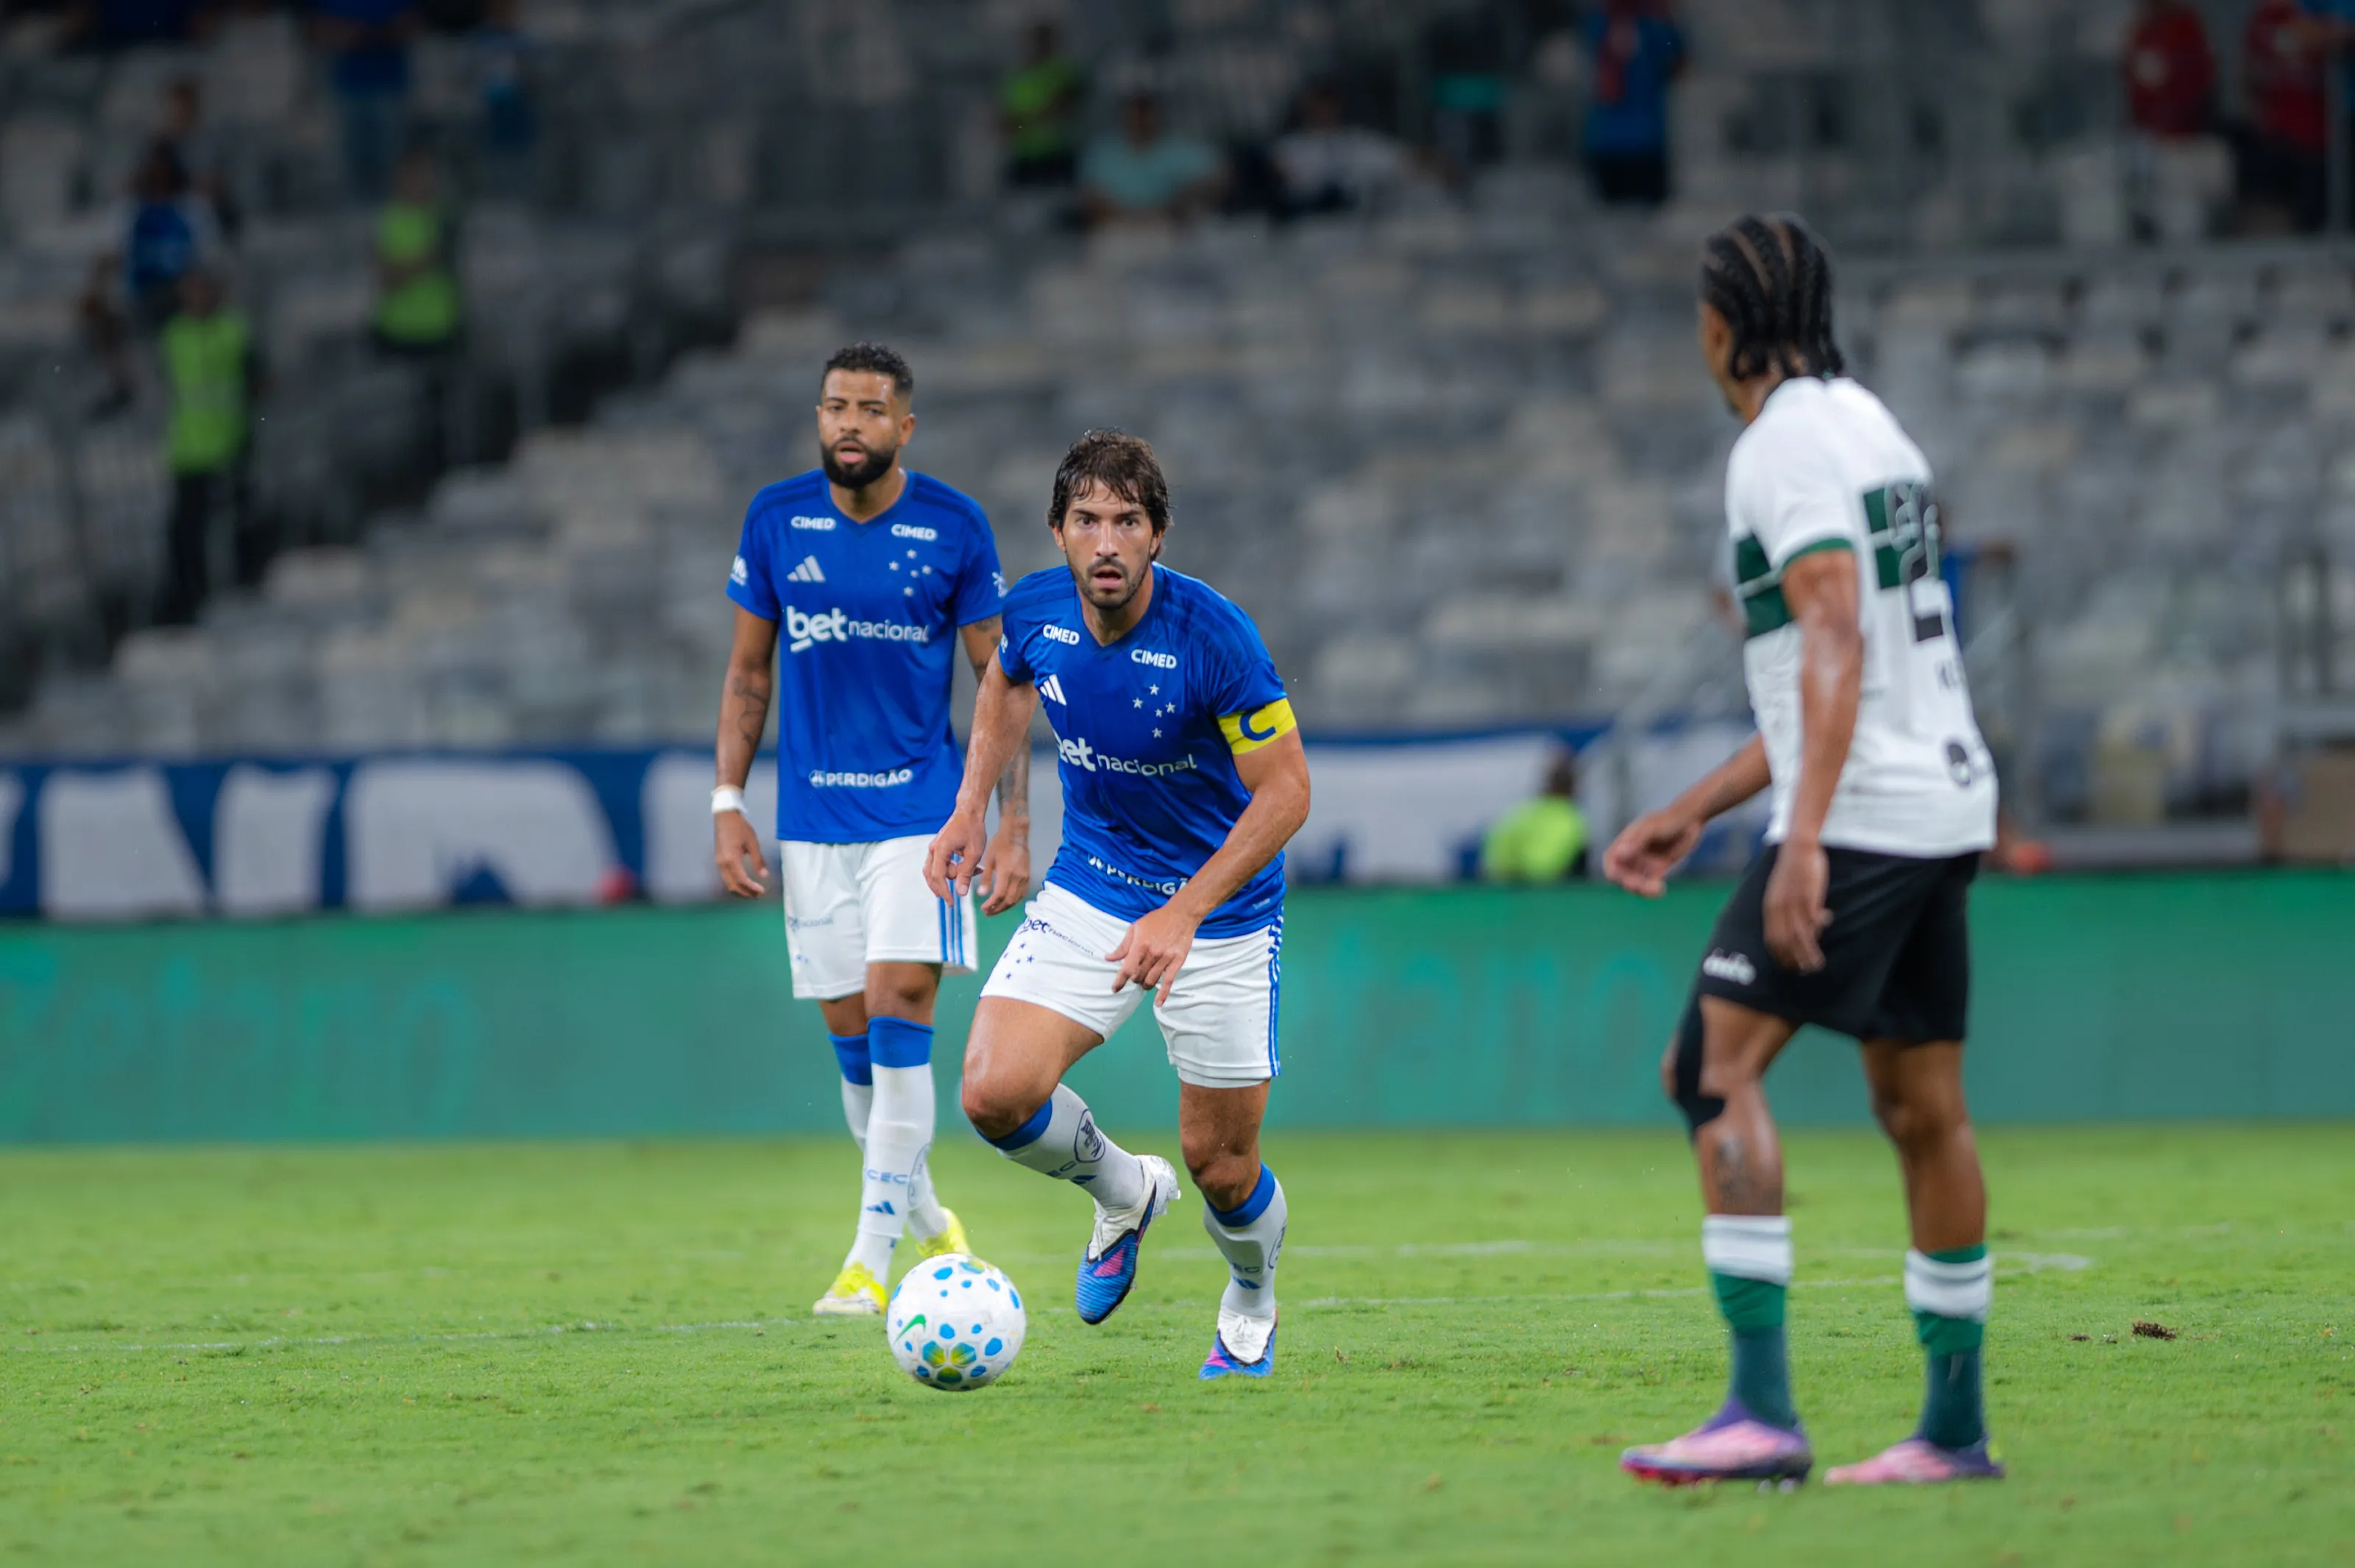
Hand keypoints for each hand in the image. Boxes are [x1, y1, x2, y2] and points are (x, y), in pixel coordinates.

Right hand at [714, 810, 768, 897]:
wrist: (724, 817)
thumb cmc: (740, 828)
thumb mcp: (753, 843)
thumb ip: (758, 860)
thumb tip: (764, 875)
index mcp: (731, 859)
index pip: (742, 879)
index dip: (752, 887)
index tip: (762, 891)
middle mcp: (722, 863)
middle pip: (733, 885)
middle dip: (746, 892)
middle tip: (758, 895)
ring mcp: (718, 862)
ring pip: (728, 882)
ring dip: (740, 889)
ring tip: (753, 891)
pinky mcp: (718, 860)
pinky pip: (726, 877)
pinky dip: (735, 883)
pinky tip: (744, 883)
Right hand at [925, 809, 988, 901]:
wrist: (969, 812)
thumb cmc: (972, 829)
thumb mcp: (974, 854)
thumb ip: (966, 874)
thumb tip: (960, 893)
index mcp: (941, 849)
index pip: (938, 877)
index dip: (944, 891)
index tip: (951, 903)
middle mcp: (933, 849)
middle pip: (933, 875)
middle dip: (945, 886)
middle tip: (958, 894)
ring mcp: (934, 848)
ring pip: (935, 871)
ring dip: (951, 877)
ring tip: (972, 873)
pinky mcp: (939, 848)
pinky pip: (940, 864)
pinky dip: (951, 870)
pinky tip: (967, 869)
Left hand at [977, 824, 1031, 915]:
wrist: (1016, 834)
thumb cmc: (1000, 843)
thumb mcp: (989, 859)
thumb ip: (986, 878)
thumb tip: (982, 894)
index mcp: (1007, 872)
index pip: (999, 895)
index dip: (991, 904)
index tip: (983, 908)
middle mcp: (1018, 877)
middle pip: (1008, 900)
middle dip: (997, 909)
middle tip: (987, 912)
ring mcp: (1025, 877)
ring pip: (1016, 899)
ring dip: (1005, 907)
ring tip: (995, 909)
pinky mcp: (1028, 876)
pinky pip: (1021, 893)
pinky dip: (1013, 900)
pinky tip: (1006, 901)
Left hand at [1106, 902, 1200, 1006]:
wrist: (1181, 914)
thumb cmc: (1157, 920)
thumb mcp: (1136, 928)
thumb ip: (1123, 946)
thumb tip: (1109, 958)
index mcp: (1140, 944)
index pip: (1127, 968)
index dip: (1119, 981)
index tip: (1115, 989)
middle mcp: (1152, 953)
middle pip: (1138, 976)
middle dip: (1134, 979)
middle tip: (1135, 976)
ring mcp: (1166, 958)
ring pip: (1151, 981)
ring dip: (1145, 985)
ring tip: (1144, 982)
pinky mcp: (1177, 961)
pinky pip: (1169, 981)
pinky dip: (1163, 994)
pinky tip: (1158, 1003)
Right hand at [1603, 808, 1703, 896]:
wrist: (1691, 820)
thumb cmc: (1669, 820)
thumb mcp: (1652, 829)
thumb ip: (1635, 841)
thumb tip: (1618, 854)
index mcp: (1625, 842)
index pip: (1611, 862)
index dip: (1614, 873)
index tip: (1626, 881)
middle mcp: (1631, 854)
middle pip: (1622, 876)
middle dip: (1631, 884)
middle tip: (1646, 887)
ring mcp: (1643, 862)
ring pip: (1635, 883)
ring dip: (1642, 890)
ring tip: (1658, 889)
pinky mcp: (1656, 869)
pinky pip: (1649, 884)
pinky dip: (1652, 891)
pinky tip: (1661, 890)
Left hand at [1762, 839, 1830, 971]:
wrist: (1797, 848)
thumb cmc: (1790, 870)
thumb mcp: (1780, 893)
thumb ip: (1784, 910)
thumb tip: (1795, 926)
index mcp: (1770, 908)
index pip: (1772, 939)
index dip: (1780, 955)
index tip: (1788, 966)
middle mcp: (1780, 908)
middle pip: (1786, 942)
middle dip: (1795, 959)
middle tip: (1805, 970)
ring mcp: (1794, 903)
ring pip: (1801, 935)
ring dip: (1809, 952)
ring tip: (1817, 963)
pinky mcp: (1809, 896)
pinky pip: (1814, 918)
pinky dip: (1819, 926)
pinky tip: (1827, 923)